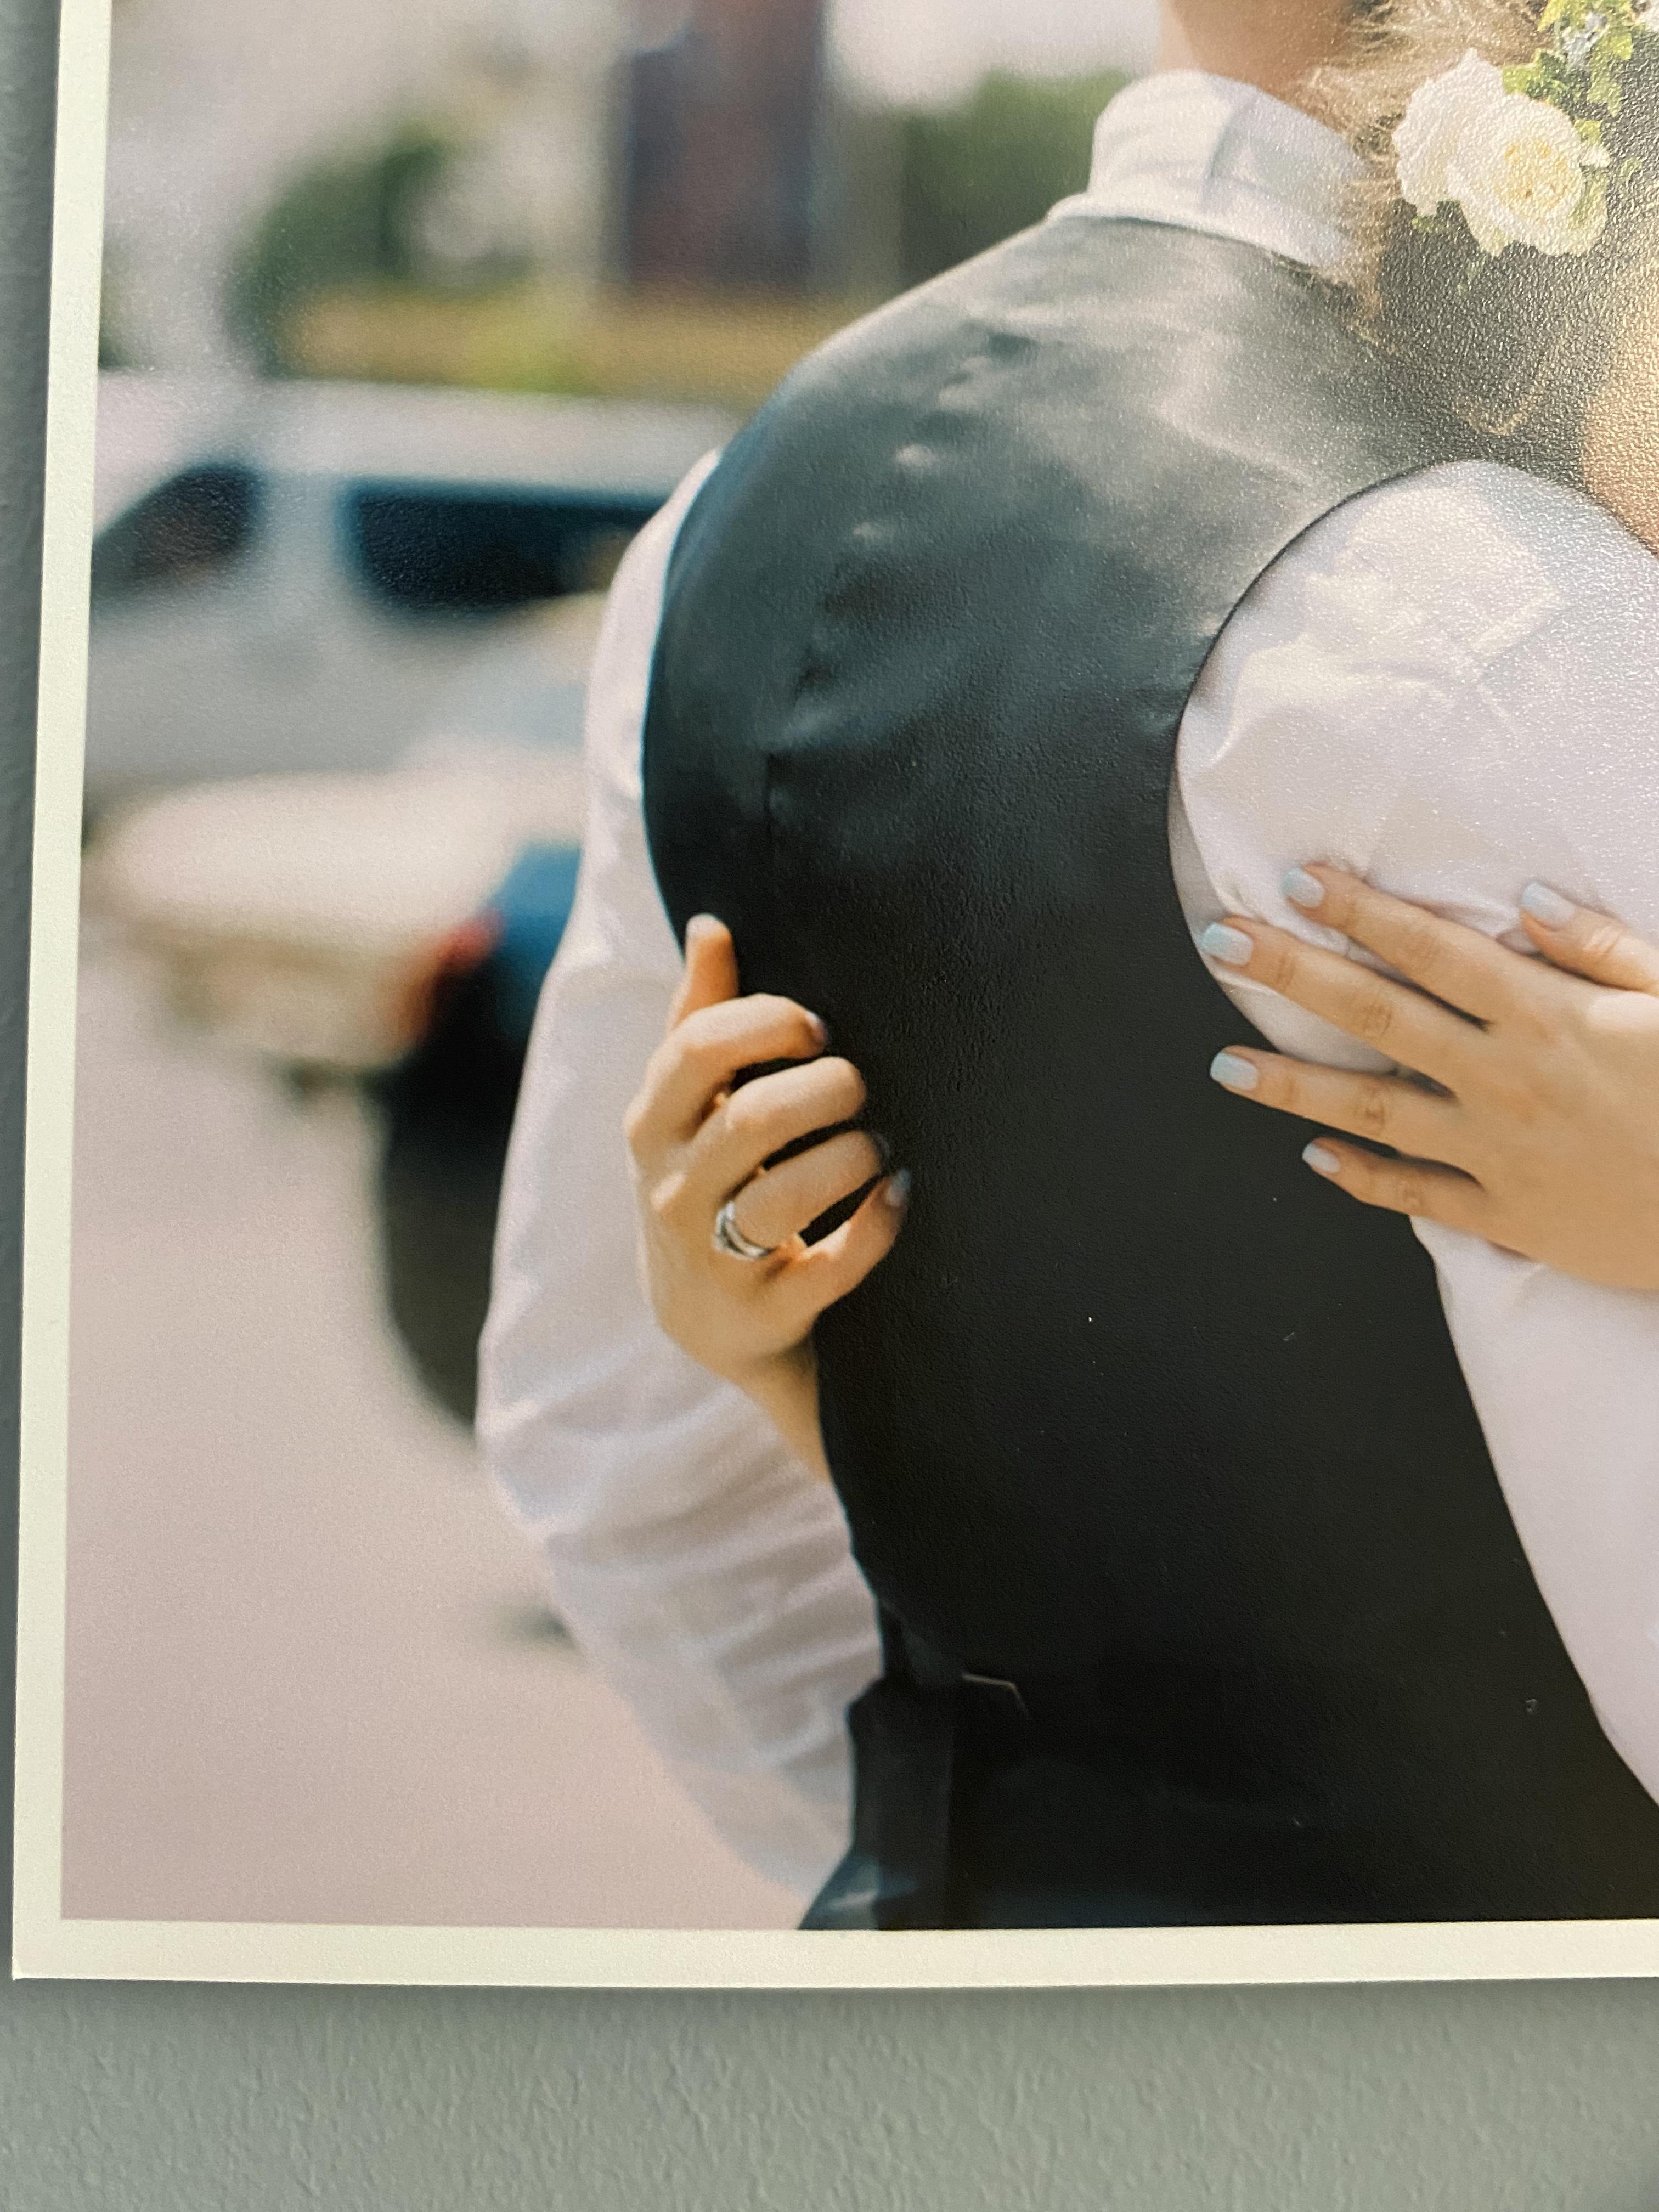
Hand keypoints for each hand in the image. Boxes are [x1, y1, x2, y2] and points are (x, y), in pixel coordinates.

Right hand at [624, 915, 907, 1475]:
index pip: (695, 1050)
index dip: (766, 1023)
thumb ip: (702, 1016)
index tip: (818, 1026)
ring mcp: (711, 1260)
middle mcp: (671, 1191)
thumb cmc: (711, 1178)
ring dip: (848, 1158)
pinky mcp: (760, 1317)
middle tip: (860, 1085)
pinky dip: (876, 1227)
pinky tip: (900, 1192)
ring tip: (877, 1144)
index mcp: (651, 1125)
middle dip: (825, 1090)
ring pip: (782, 1200)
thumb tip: (711, 924)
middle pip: (751, 1120)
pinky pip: (827, 1269)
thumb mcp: (689, 1107)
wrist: (706, 1323)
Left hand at [1202, 867, 1658, 1290]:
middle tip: (1219, 942)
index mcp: (1548, 1017)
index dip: (1360, 912)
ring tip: (1223, 1066)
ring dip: (1290, 1087)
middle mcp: (1506, 1081)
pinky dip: (1360, 1180)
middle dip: (1291, 973)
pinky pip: (1415, 1197)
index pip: (1432, 950)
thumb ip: (1603, 948)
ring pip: (1369, 1113)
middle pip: (1376, 1016)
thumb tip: (1526, 901)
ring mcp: (1498, 1153)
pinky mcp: (1507, 1217)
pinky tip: (1311, 1160)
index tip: (1297, 881)